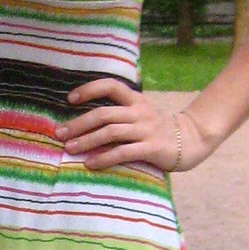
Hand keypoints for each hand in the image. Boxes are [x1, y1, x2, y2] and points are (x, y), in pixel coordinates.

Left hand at [55, 78, 213, 173]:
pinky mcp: (150, 148)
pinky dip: (103, 158)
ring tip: (69, 149)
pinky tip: (90, 164)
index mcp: (136, 100)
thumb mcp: (140, 112)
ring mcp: (146, 130)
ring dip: (86, 141)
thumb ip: (119, 112)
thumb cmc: (157, 128)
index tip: (69, 99)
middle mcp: (139, 112)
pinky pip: (122, 152)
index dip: (89, 89)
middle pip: (104, 114)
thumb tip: (85, 119)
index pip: (111, 85)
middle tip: (59, 133)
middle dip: (79, 123)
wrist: (189, 141)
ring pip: (110, 132)